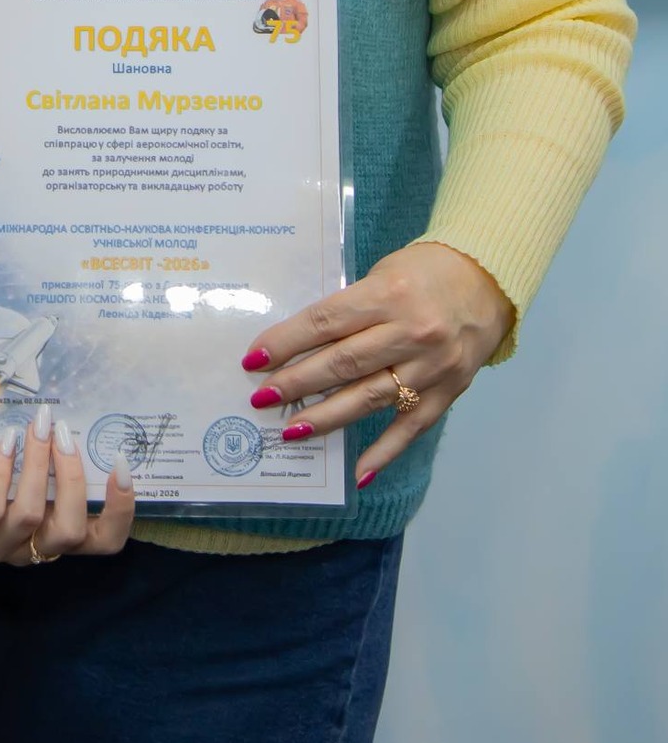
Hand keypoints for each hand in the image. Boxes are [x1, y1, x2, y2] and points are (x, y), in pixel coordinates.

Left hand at [0, 408, 134, 564]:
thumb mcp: (28, 457)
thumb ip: (56, 452)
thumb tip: (87, 415)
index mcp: (52, 532)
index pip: (102, 541)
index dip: (120, 510)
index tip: (121, 463)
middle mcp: (27, 550)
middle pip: (68, 532)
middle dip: (72, 478)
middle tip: (64, 433)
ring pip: (28, 516)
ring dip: (36, 465)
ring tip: (36, 426)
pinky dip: (1, 473)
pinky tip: (4, 442)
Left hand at [239, 242, 516, 486]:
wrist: (487, 279)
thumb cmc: (423, 271)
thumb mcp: (381, 274)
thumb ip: (349, 310)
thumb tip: (300, 346)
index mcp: (388, 294)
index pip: (326, 322)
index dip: (287, 341)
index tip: (254, 359)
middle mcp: (411, 332)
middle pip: (343, 363)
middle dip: (297, 383)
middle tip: (263, 398)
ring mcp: (433, 366)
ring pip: (370, 398)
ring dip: (328, 417)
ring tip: (293, 431)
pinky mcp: (449, 392)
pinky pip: (412, 427)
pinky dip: (384, 451)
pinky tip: (357, 472)